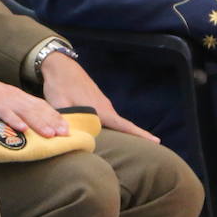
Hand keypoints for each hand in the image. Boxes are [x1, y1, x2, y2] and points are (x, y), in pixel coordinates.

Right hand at [0, 66, 68, 138]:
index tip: (66, 128)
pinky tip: (23, 129)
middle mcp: (11, 95)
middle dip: (52, 121)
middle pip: (37, 108)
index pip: (39, 105)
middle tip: (66, 134)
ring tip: (51, 134)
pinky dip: (14, 120)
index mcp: (14, 95)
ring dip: (39, 123)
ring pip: (24, 111)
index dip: (54, 116)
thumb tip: (20, 125)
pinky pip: (3, 112)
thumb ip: (8, 110)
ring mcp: (0, 98)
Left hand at [39, 52, 157, 141]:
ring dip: (121, 132)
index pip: (124, 125)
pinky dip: (110, 125)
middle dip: (135, 137)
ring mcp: (101, 102)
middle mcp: (105, 106)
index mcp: (100, 110)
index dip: (140, 135)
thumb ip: (65, 121)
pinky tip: (105, 132)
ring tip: (129, 146)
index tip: (157, 142)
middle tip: (147, 152)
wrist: (59, 64)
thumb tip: (67, 137)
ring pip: (113, 121)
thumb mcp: (59, 104)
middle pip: (123, 126)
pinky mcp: (95, 100)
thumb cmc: (59, 85)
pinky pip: (106, 116)